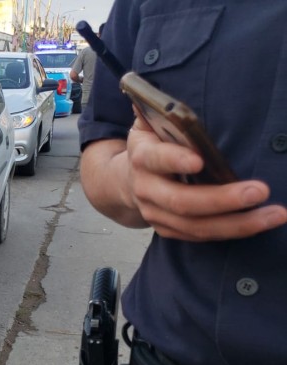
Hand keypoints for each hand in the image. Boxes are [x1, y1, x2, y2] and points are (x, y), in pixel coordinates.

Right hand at [123, 113, 286, 240]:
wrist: (125, 181)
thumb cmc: (150, 145)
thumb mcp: (147, 124)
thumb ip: (155, 109)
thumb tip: (151, 96)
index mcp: (141, 157)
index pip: (154, 159)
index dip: (174, 160)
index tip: (200, 161)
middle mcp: (146, 189)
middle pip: (181, 201)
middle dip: (222, 200)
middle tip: (260, 191)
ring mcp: (155, 214)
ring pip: (195, 226)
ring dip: (237, 224)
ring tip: (274, 214)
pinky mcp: (168, 229)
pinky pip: (200, 236)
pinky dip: (231, 232)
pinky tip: (260, 224)